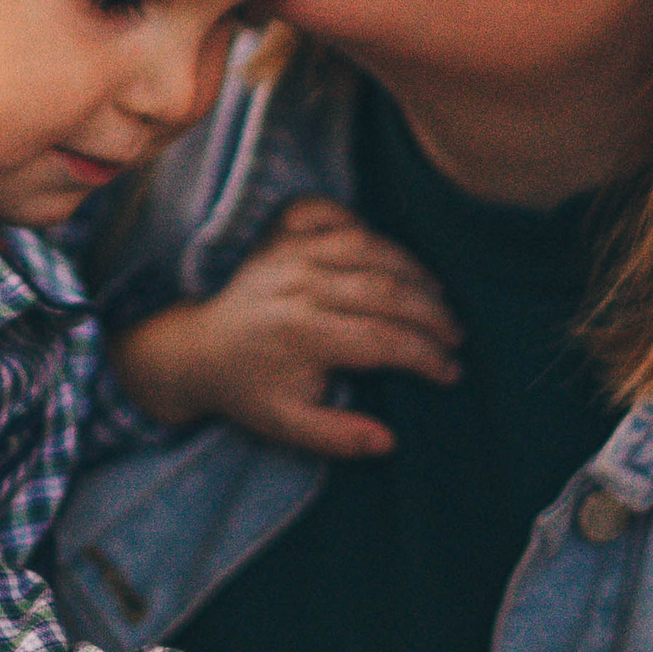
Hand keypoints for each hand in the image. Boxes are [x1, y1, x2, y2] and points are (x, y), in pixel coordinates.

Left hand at [109, 197, 461, 454]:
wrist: (196, 349)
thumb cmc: (247, 389)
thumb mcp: (288, 426)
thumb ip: (339, 436)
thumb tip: (389, 441)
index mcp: (304, 334)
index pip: (385, 341)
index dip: (426, 357)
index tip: (449, 372)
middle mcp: (301, 285)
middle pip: (388, 290)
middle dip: (433, 314)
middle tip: (457, 336)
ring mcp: (291, 251)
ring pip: (370, 245)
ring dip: (413, 268)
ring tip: (438, 297)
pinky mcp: (282, 233)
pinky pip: (329, 211)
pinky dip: (361, 221)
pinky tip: (384, 250)